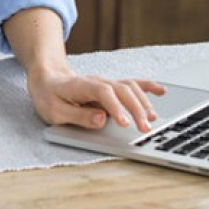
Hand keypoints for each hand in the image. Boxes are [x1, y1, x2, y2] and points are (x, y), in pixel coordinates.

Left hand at [27, 68, 165, 132]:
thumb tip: (101, 119)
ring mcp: (105, 83)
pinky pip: (131, 84)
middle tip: (144, 128)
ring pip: (129, 88)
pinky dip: (147, 86)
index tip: (125, 123)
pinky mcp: (111, 88)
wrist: (47, 80)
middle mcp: (97, 82)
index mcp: (81, 86)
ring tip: (152, 120)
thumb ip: (77, 115)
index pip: (103, 93)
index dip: (116, 107)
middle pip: (121, 90)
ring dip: (143, 103)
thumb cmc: (49, 97)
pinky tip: (161, 91)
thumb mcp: (54, 111)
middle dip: (135, 109)